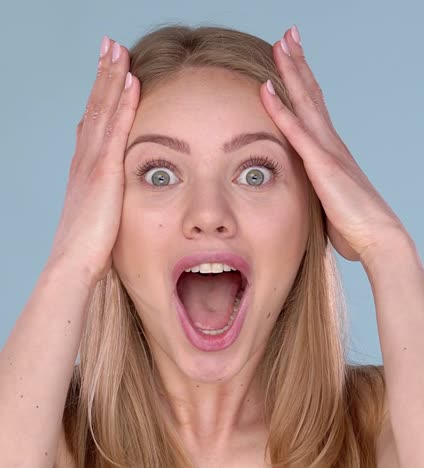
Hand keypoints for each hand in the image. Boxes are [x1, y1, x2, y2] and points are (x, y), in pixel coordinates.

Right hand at [48, 37, 139, 282]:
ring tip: (118, 50)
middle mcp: (85, 159)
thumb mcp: (98, 213)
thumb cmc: (89, 246)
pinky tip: (131, 82)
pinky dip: (123, 104)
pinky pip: (116, 130)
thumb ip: (105, 194)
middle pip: (95, 108)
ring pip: (102, 112)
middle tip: (110, 46)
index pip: (94, 122)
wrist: (75, 264)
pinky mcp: (103, 173)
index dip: (100, 95)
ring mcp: (92, 163)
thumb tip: (114, 187)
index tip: (110, 71)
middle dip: (103, 76)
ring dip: (111, 79)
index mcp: (85, 168)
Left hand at [260, 27, 409, 262]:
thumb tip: (307, 189)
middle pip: (312, 94)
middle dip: (298, 63)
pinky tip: (267, 89)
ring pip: (306, 103)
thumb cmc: (353, 223)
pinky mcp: (323, 165)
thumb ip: (316, 186)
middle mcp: (331, 143)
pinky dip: (281, 110)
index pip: (314, 108)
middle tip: (288, 36)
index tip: (292, 59)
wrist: (376, 237)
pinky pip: (297, 132)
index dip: (303, 81)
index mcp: (331, 150)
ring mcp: (328, 151)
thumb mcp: (329, 199)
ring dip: (292, 72)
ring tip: (282, 44)